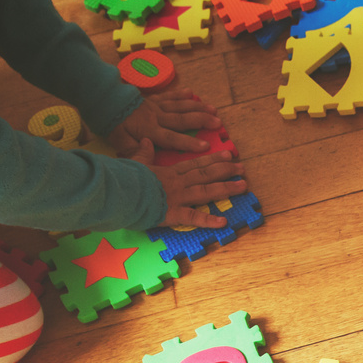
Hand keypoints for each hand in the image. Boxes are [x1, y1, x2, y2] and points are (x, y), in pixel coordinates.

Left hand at [108, 91, 220, 156]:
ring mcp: (155, 106)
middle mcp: (156, 117)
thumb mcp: (118, 141)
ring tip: (213, 109)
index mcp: (149, 131)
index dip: (188, 143)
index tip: (205, 146)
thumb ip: (134, 150)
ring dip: (197, 107)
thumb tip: (149, 158)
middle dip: (201, 121)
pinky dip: (180, 94)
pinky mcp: (152, 99)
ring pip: (180, 106)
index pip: (172, 138)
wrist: (101, 98)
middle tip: (218, 123)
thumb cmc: (110, 122)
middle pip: (182, 120)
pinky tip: (191, 92)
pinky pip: (169, 96)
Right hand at [129, 141, 246, 227]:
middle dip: (225, 170)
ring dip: (226, 188)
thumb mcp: (135, 162)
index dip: (213, 159)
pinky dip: (208, 220)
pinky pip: (193, 217)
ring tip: (243, 186)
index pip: (195, 164)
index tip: (228, 155)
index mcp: (169, 172)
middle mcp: (178, 183)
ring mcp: (177, 197)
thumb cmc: (124, 178)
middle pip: (206, 175)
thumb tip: (146, 140)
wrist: (118, 190)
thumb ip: (143, 153)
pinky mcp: (173, 213)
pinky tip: (224, 222)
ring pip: (206, 191)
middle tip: (242, 168)